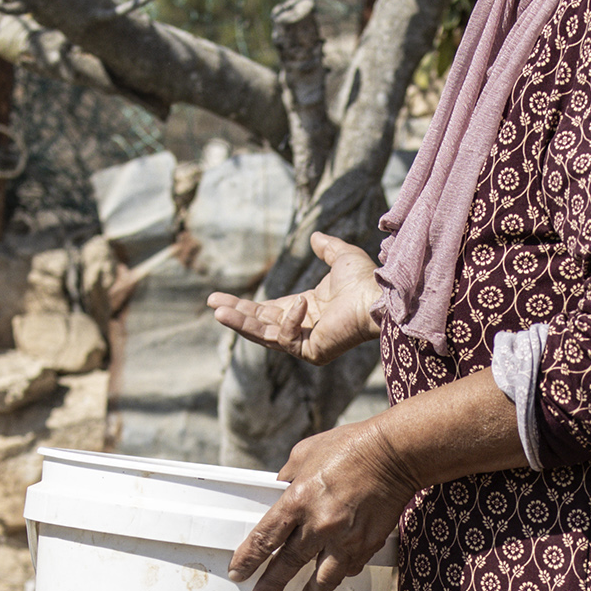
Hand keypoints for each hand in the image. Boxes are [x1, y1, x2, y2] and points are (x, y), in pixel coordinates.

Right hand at [208, 235, 382, 362]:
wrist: (378, 298)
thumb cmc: (365, 281)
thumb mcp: (342, 258)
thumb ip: (328, 249)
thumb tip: (315, 237)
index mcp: (307, 310)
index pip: (269, 311)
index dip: (245, 305)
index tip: (219, 298)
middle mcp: (305, 329)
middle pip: (261, 324)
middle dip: (236, 314)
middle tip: (212, 304)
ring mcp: (308, 344)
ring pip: (266, 335)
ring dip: (242, 323)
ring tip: (217, 311)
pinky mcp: (313, 353)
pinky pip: (289, 337)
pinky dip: (291, 319)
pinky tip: (300, 303)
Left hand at [228, 421, 415, 590]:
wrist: (395, 453)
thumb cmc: (350, 446)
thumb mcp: (305, 453)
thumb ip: (288, 477)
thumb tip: (280, 491)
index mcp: (297, 500)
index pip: (265, 538)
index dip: (248, 559)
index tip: (239, 572)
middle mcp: (319, 524)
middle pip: (288, 563)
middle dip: (272, 585)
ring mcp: (346, 538)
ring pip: (323, 576)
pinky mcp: (368, 543)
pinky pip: (351, 566)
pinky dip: (342, 572)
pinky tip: (337, 575)